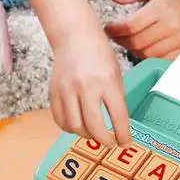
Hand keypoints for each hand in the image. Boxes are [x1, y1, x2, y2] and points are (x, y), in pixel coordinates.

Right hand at [49, 29, 130, 147]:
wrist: (75, 36)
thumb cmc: (99, 53)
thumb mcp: (115, 73)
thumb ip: (116, 97)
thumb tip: (117, 124)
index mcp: (106, 80)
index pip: (117, 115)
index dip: (123, 133)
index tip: (125, 142)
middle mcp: (85, 86)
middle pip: (93, 125)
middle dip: (103, 140)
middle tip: (109, 142)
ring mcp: (67, 89)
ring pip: (74, 126)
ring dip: (85, 134)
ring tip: (92, 132)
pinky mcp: (53, 91)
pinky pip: (59, 118)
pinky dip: (69, 127)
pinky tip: (77, 125)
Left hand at [105, 0, 179, 59]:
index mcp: (162, 8)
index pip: (131, 26)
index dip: (115, 30)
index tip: (108, 28)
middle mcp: (172, 26)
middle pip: (138, 42)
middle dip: (121, 41)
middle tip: (115, 36)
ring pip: (149, 54)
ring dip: (134, 50)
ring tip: (128, 41)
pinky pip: (163, 61)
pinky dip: (150, 58)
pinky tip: (144, 49)